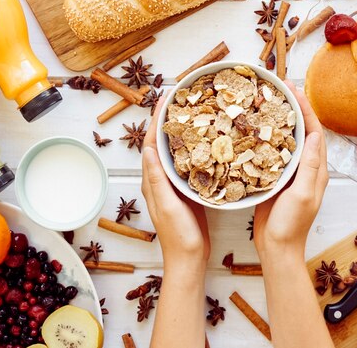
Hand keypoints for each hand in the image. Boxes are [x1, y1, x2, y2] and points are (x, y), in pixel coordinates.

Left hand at [142, 97, 210, 271]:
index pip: (152, 143)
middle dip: (169, 119)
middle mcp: (160, 179)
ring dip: (183, 130)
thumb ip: (157, 180)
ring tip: (195, 112)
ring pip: (177, 150)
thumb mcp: (167, 206)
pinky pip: (189, 162)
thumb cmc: (178, 236)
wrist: (189, 259)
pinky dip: (195, 147)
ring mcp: (174, 185)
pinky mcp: (188, 190)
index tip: (167, 98)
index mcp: (153, 181)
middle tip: (182, 99)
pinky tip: (208, 141)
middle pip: (163, 142)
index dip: (158, 119)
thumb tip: (149, 149)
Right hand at [253, 80, 328, 261]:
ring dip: (278, 120)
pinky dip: (265, 138)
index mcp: (316, 169)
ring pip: (285, 140)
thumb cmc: (291, 225)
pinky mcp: (274, 179)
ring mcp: (289, 173)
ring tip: (266, 102)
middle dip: (292, 108)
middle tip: (279, 88)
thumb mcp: (303, 194)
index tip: (293, 89)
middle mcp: (305, 168)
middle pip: (300, 131)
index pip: (313, 131)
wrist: (276, 249)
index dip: (305, 109)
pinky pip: (271, 153)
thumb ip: (310, 166)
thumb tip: (314, 135)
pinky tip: (253, 130)